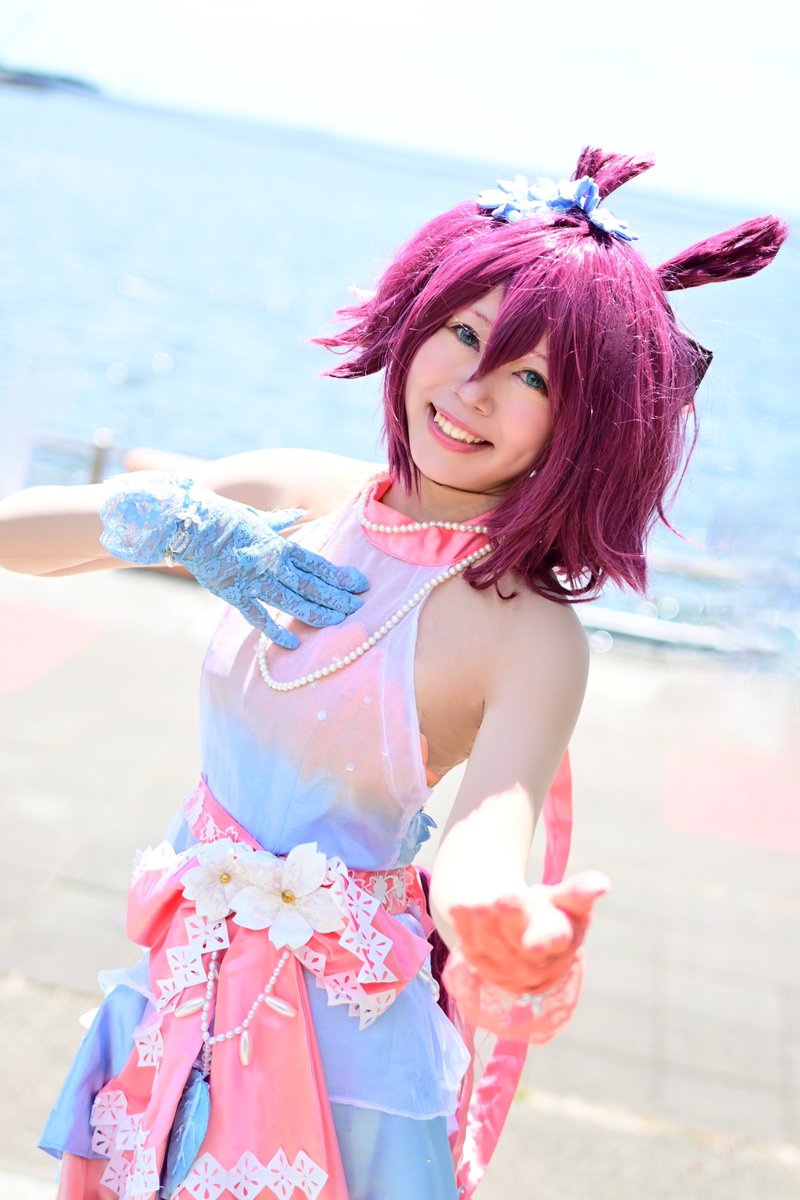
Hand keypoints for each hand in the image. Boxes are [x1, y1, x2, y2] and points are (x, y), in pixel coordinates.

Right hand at [99, 474, 367, 646]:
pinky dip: (276, 632)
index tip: (360, 584)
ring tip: (338, 623)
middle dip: (337, 597)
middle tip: (358, 608)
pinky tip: (294, 643)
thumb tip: (300, 514)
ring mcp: (254, 580)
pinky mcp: (234, 594)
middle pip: (312, 584)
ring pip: (293, 601)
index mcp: (279, 544)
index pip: (317, 564)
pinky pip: (258, 616)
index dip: (340, 576)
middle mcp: (272, 563)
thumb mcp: (255, 517)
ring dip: (317, 613)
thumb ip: (280, 521)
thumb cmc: (220, 517)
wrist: (187, 524)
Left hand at [449, 870, 609, 995]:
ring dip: (482, 924)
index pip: (553, 942)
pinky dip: (463, 927)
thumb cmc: (549, 911)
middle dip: (510, 922)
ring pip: (490, 945)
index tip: (538, 938)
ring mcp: (503, 967)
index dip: (545, 940)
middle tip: (503, 898)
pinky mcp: (479, 963)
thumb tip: (603, 884)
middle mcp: (532, 962)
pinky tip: (459, 909)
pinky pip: (469, 944)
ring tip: (477, 903)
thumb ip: (580, 893)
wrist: (520, 929)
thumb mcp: (566, 901)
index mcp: (559, 944)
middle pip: (517, 943)